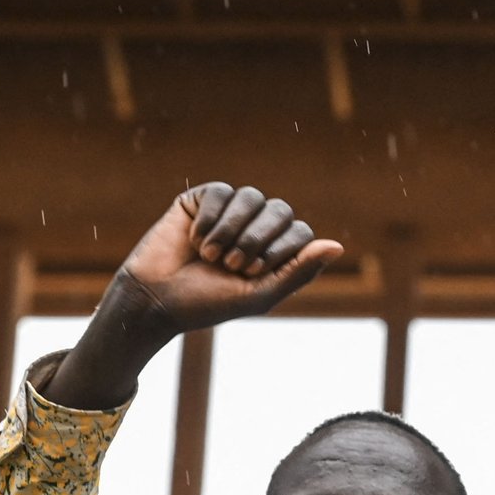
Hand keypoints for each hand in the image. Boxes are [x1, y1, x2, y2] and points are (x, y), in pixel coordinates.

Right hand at [107, 182, 341, 336]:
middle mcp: (257, 228)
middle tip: (233, 265)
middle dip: (257, 239)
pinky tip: (195, 241)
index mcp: (276, 252)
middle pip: (281, 210)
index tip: (253, 272)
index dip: (282, 248)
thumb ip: (298, 270)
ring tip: (212, 256)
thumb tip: (337, 245)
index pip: (301, 232)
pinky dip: (211, 219)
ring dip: (233, 230)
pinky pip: (221, 192)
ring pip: (251, 197)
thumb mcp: (261, 293)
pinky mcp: (202, 200)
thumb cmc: (210, 303)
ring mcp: (230, 212)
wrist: (157, 299)